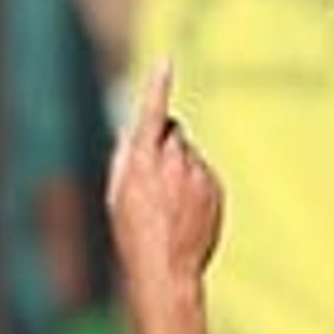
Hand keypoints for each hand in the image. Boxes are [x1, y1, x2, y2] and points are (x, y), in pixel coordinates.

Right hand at [104, 63, 222, 297]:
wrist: (167, 271)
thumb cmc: (134, 236)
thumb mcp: (118, 196)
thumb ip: (125, 159)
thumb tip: (132, 131)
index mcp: (143, 163)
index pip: (152, 114)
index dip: (157, 87)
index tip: (165, 62)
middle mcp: (173, 163)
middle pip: (175, 131)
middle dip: (165, 143)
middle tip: (153, 178)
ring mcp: (198, 175)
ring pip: (189, 154)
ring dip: (179, 168)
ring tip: (168, 205)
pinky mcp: (215, 187)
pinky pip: (204, 174)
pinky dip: (194, 186)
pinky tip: (183, 213)